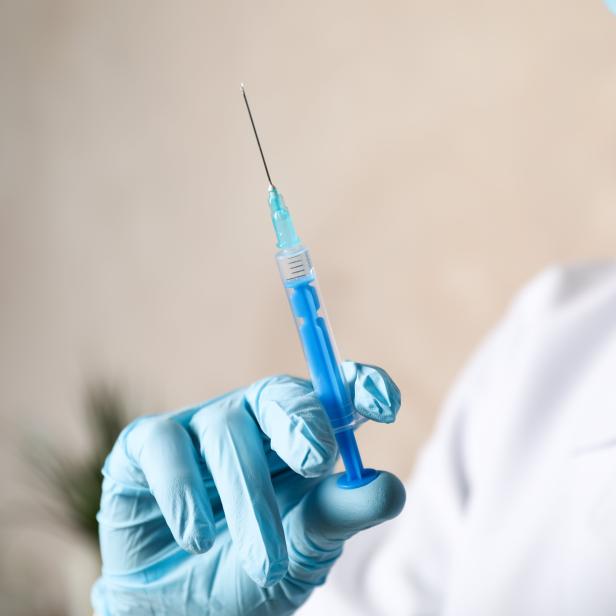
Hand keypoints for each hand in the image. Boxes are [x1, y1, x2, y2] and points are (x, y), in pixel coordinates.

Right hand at [92, 362, 405, 615]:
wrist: (181, 614)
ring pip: (227, 430)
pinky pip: (165, 443)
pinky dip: (183, 491)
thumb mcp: (306, 551)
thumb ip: (341, 514)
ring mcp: (198, 429)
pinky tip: (197, 537)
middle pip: (277, 394)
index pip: (332, 395)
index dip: (358, 385)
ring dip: (246, 496)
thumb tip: (390, 487)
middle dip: (300, 421)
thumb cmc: (250, 574)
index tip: (384, 404)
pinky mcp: (146, 445)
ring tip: (264, 561)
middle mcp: (252, 423)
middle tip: (315, 460)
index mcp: (298, 438)